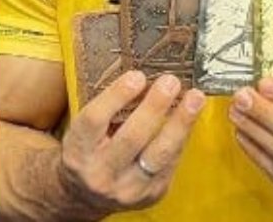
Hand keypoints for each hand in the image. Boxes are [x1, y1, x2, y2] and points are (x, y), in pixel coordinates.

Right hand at [57, 71, 204, 216]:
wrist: (84, 196)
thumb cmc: (88, 150)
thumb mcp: (85, 130)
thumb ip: (109, 108)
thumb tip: (145, 78)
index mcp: (77, 151)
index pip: (94, 121)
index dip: (116, 96)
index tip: (137, 76)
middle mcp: (100, 174)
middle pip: (131, 138)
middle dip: (154, 107)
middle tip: (171, 82)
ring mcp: (127, 189)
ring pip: (159, 154)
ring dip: (181, 122)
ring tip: (195, 98)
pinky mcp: (151, 196)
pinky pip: (171, 163)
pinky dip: (182, 137)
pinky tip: (190, 117)